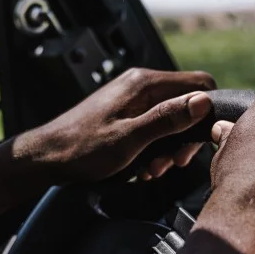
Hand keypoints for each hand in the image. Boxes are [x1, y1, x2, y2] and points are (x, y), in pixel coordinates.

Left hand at [15, 68, 216, 183]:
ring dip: (169, 147)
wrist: (47, 157)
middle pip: (187, 103)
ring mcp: (132, 98)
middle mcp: (140, 85)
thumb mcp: (130, 139)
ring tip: (153, 169)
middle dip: (186, 137)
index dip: (207, 113)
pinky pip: (154, 126)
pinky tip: (143, 167)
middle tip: (174, 163)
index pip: (199, 84)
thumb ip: (167, 119)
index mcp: (144, 84)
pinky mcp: (126, 113)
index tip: (198, 141)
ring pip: (171, 118)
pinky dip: (155, 148)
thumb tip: (202, 103)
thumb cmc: (82, 149)